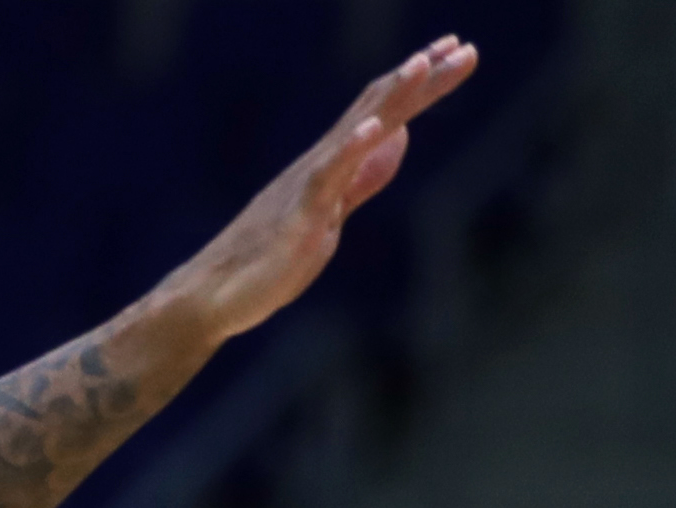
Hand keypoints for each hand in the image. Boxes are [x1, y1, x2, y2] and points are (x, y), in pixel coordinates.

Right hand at [160, 36, 480, 340]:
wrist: (215, 295)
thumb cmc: (270, 258)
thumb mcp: (333, 211)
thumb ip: (365, 175)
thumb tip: (399, 137)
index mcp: (335, 163)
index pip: (385, 111)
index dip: (423, 84)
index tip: (457, 52)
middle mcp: (323, 162)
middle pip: (379, 109)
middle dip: (421, 78)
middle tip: (460, 44)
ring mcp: (309, 186)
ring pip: (356, 131)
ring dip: (391, 97)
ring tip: (423, 64)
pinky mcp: (298, 217)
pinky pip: (327, 178)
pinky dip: (353, 150)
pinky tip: (378, 127)